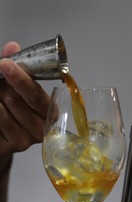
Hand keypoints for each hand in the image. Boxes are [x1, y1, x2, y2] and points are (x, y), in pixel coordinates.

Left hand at [0, 42, 49, 157]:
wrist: (8, 137)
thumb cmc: (16, 107)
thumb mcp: (19, 86)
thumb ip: (17, 66)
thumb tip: (13, 46)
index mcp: (50, 112)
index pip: (36, 96)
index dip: (21, 80)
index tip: (5, 64)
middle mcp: (41, 129)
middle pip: (15, 102)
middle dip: (2, 86)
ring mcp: (25, 141)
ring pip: (0, 111)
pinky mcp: (10, 147)